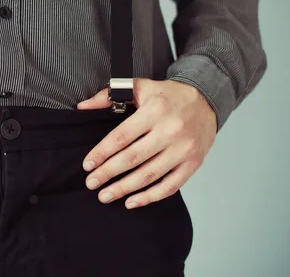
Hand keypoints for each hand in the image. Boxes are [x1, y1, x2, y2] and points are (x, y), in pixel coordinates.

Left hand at [76, 78, 216, 208]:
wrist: (207, 99)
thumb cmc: (168, 95)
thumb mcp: (140, 87)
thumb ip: (108, 95)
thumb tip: (82, 107)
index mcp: (154, 110)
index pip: (121, 136)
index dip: (102, 152)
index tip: (87, 165)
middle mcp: (170, 130)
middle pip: (132, 158)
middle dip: (108, 173)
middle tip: (91, 184)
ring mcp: (184, 149)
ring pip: (149, 175)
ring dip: (124, 188)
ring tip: (105, 195)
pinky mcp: (194, 163)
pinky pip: (170, 186)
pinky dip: (150, 197)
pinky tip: (131, 201)